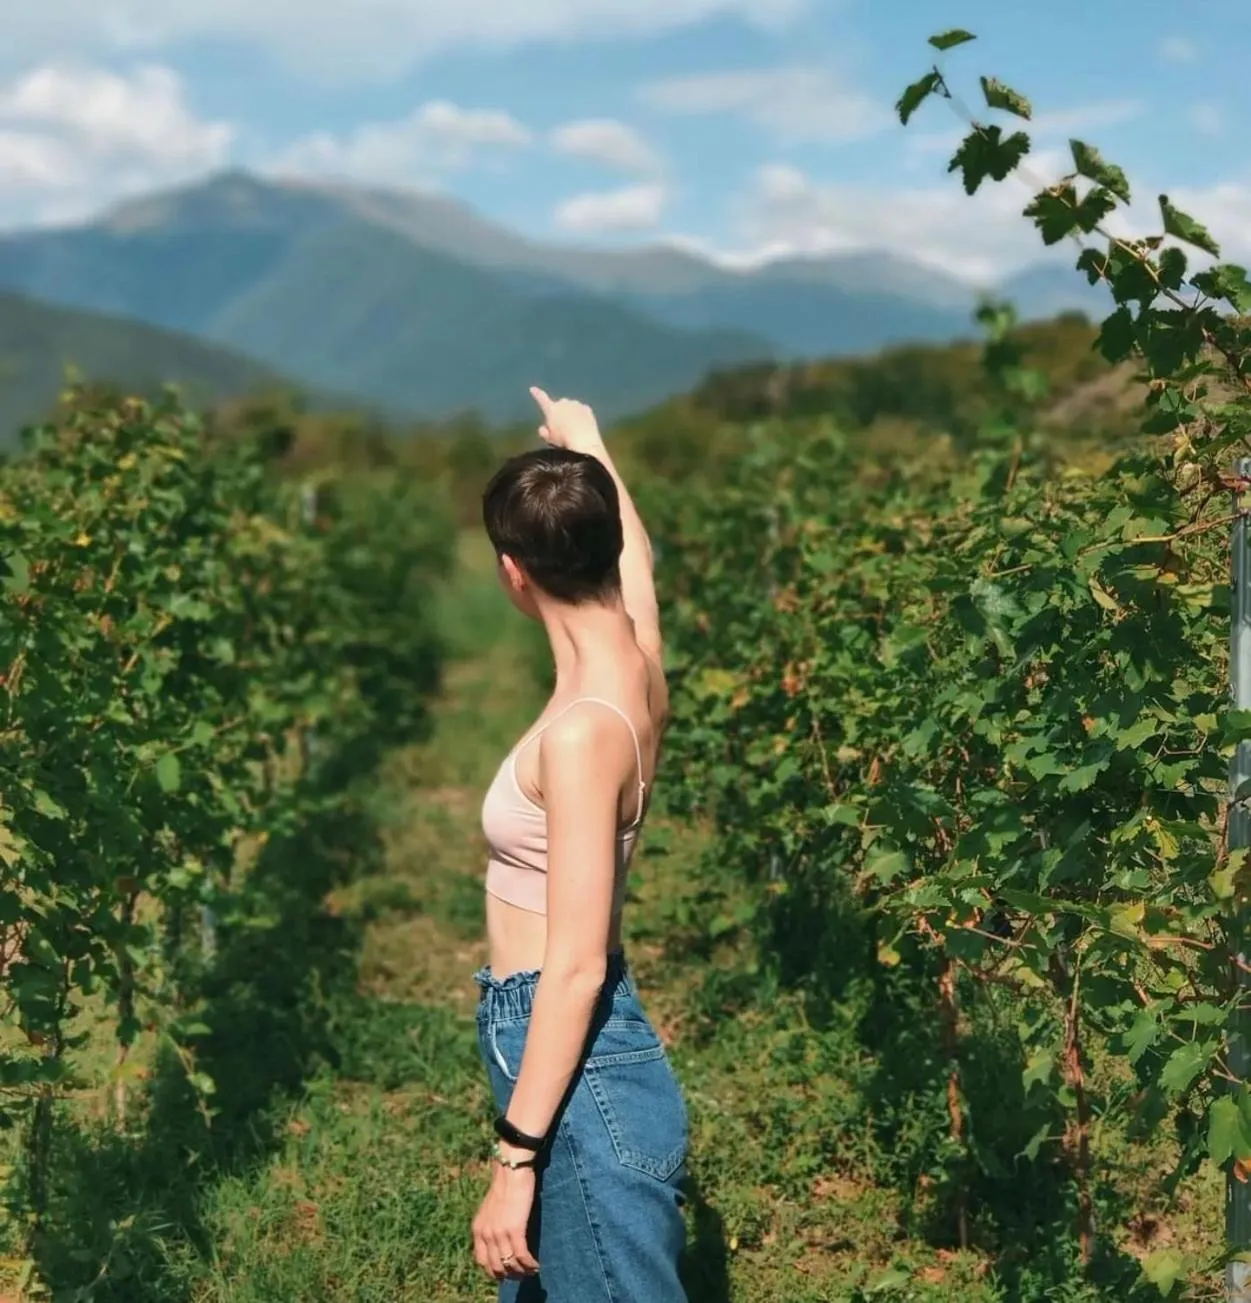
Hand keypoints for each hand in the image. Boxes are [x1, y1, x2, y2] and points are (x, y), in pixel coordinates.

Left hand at [472, 1155, 539, 1281]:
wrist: (511, 1170)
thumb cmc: (505, 1186)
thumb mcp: (490, 1210)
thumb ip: (491, 1226)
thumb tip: (499, 1243)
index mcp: (478, 1230)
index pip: (481, 1261)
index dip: (494, 1271)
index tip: (506, 1272)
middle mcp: (486, 1235)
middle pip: (496, 1267)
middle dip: (509, 1276)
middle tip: (521, 1275)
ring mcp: (499, 1233)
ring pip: (510, 1265)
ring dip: (522, 1272)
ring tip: (531, 1271)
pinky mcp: (515, 1229)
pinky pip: (522, 1256)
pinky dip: (529, 1264)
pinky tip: (536, 1265)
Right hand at [530, 387, 603, 453]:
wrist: (584, 440)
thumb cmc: (563, 440)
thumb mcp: (549, 439)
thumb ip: (544, 432)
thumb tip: (543, 428)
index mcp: (551, 409)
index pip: (541, 399)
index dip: (537, 394)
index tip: (532, 388)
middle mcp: (563, 403)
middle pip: (560, 404)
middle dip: (560, 411)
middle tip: (563, 426)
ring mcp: (576, 404)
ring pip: (572, 406)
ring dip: (571, 413)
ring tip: (574, 427)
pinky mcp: (587, 408)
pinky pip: (582, 410)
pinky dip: (581, 416)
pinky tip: (582, 426)